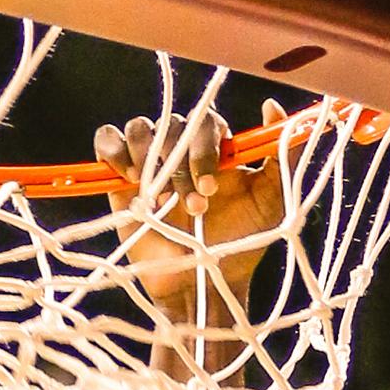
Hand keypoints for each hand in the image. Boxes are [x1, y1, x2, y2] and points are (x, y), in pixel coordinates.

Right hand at [94, 105, 287, 319]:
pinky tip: (131, 177)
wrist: (205, 284)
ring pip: (140, 128)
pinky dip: (116, 150)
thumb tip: (272, 105)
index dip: (206, 147)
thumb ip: (281, 157)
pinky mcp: (119, 178)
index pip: (207, 122)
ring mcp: (150, 161)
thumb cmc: (241, 244)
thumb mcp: (272, 202)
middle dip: (182, 165)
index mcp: (216, 150)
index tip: (212, 185)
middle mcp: (182, 150)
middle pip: (174, 125)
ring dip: (151, 158)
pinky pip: (108, 140)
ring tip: (161, 199)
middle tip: (195, 205)